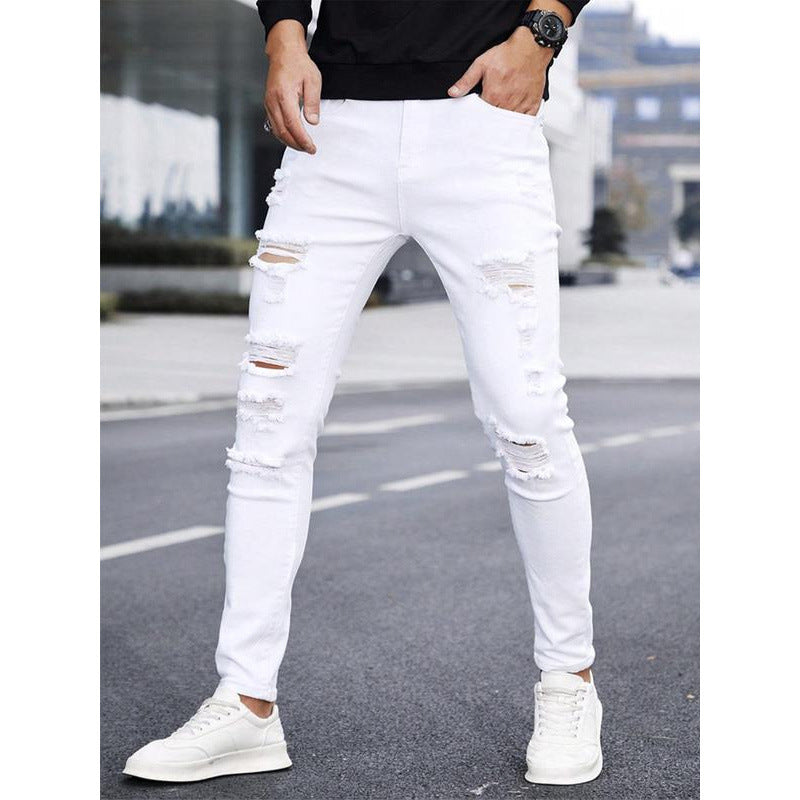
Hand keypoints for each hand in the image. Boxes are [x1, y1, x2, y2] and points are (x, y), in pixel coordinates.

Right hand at [264, 20, 320, 153]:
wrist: (284, 52)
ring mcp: (269, 103)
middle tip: (309, 149)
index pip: (293, 125)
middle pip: (283, 132)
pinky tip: (292, 137)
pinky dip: (283, 134)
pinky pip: (273, 124)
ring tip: (302, 146)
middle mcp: (273, 101)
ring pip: (276, 130)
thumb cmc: (298, 63)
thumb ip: (313, 102)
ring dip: (289, 141)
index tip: (311, 147)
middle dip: (296, 144)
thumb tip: (312, 122)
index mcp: (284, 95)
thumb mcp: (313, 80)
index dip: (302, 140)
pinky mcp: (268, 104)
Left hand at [448, 28, 552, 115]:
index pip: (481, 115)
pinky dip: (519, 123)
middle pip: (494, 121)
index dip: (478, 116)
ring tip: (498, 122)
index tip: (477, 116)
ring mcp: (521, 105)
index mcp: (493, 95)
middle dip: (489, 122)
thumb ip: (466, 81)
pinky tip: (514, 122)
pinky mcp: (532, 105)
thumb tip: (453, 92)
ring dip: (503, 124)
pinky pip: (525, 121)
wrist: (531, 46)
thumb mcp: (481, 64)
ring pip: (509, 123)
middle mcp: (507, 103)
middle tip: (487, 121)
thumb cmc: (508, 54)